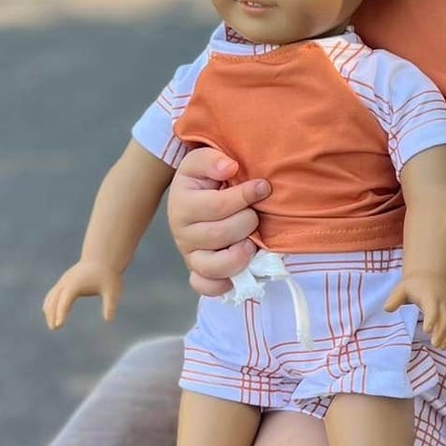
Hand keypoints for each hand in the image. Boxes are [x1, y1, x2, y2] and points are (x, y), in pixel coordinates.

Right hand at [43, 260, 122, 329]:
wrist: (102, 259)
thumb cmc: (108, 275)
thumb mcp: (112, 290)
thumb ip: (109, 305)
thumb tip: (108, 320)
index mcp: (76, 284)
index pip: (65, 301)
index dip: (61, 313)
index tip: (59, 325)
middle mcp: (66, 282)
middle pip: (53, 299)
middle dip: (52, 314)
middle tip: (55, 328)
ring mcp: (64, 281)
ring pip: (51, 297)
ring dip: (49, 310)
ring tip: (54, 325)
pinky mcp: (64, 282)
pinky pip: (54, 294)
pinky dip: (52, 305)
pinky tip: (56, 315)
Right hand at [167, 147, 265, 297]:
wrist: (197, 194)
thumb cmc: (207, 178)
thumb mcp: (203, 160)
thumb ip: (212, 159)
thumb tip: (229, 168)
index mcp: (182, 203)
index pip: (217, 206)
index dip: (245, 196)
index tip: (263, 187)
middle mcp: (181, 233)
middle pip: (221, 235)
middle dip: (247, 222)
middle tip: (255, 214)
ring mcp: (190, 255)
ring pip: (215, 265)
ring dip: (242, 253)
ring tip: (252, 241)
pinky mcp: (198, 271)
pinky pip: (205, 286)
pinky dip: (223, 284)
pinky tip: (239, 270)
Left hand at [385, 271, 445, 349]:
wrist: (432, 276)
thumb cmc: (414, 285)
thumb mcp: (402, 288)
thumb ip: (395, 298)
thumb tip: (386, 309)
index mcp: (430, 296)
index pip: (432, 308)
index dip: (431, 319)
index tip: (427, 330)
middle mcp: (442, 302)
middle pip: (444, 318)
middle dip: (441, 332)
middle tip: (434, 344)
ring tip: (442, 348)